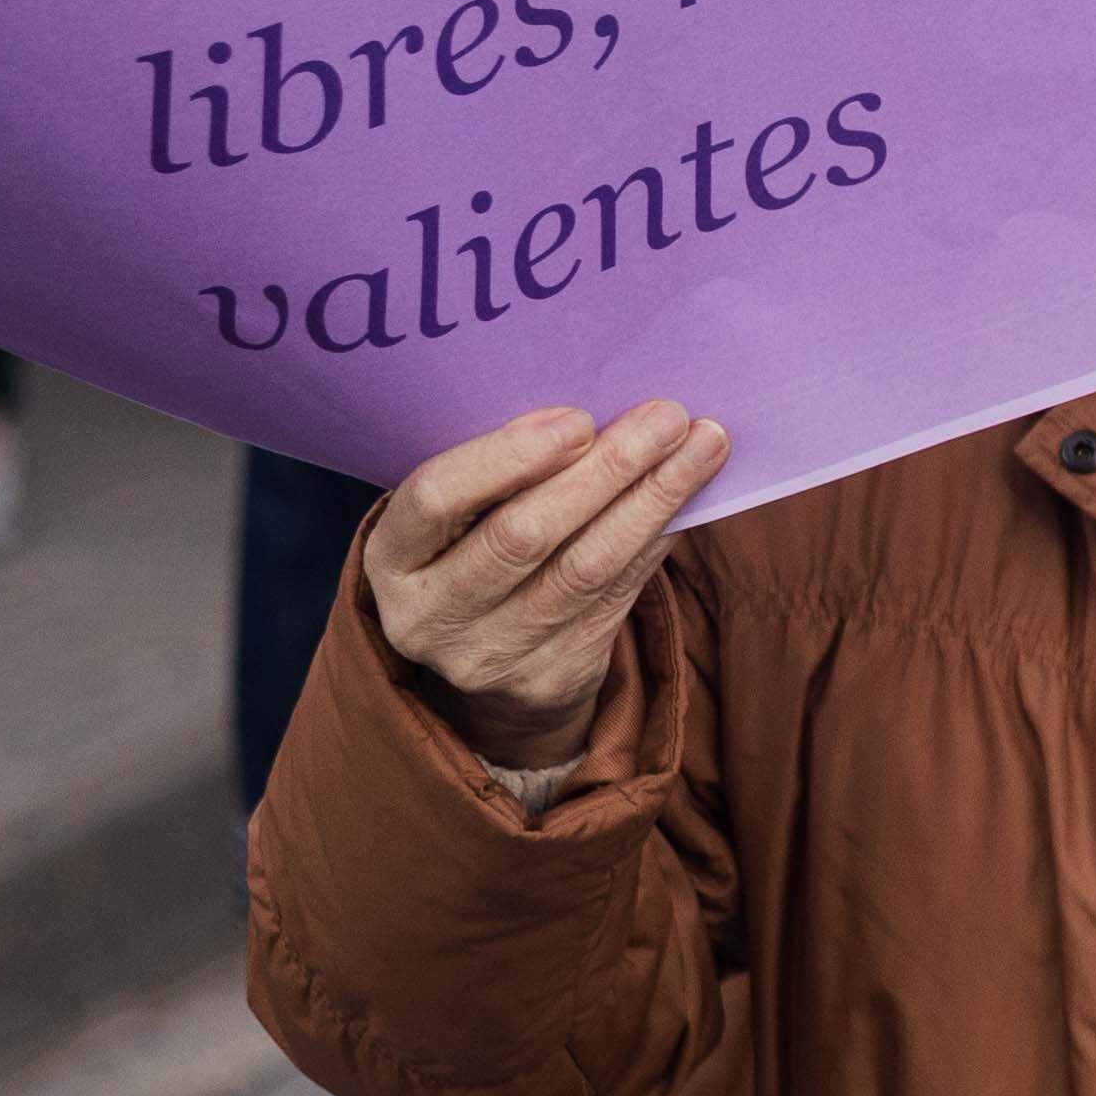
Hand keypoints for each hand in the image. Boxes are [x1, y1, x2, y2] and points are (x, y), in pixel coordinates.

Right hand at [354, 400, 727, 770]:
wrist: (484, 676)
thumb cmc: (473, 556)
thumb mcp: (458, 518)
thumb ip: (500, 473)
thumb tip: (592, 416)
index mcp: (392, 559)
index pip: (435, 497)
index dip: (508, 456)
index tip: (579, 418)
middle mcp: (430, 616)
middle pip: (524, 534)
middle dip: (606, 468)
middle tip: (668, 416)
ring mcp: (489, 656)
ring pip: (585, 568)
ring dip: (653, 499)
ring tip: (703, 445)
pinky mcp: (551, 679)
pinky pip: (618, 597)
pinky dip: (658, 540)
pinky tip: (690, 499)